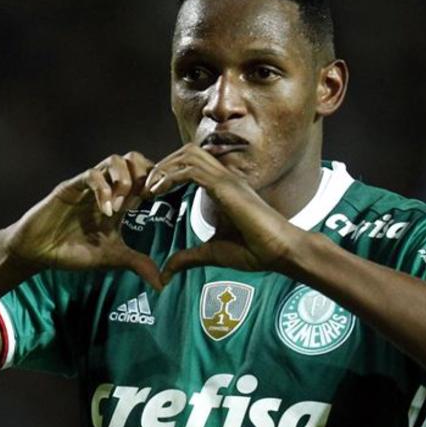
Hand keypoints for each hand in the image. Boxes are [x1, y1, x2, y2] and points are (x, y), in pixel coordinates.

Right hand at [3, 152, 162, 289]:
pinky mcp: (71, 186)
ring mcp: (89, 185)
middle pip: (134, 159)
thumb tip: (162, 283)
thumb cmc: (71, 251)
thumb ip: (136, 263)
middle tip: (144, 198)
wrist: (37, 252)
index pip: (146, 176)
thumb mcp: (111, 258)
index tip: (158, 202)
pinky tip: (104, 211)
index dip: (157, 183)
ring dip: (124, 180)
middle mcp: (107, 188)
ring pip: (115, 160)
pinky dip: (103, 189)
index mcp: (119, 201)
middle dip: (145, 174)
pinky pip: (91, 174)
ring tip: (121, 206)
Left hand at [144, 143, 302, 283]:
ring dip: (164, 167)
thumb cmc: (255, 251)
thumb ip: (187, 258)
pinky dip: (171, 176)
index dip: (167, 173)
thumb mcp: (211, 254)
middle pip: (186, 152)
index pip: (190, 165)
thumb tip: (165, 274)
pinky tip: (157, 192)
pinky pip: (192, 170)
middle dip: (162, 165)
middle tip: (144, 187)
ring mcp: (226, 179)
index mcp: (222, 187)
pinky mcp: (226, 187)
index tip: (149, 193)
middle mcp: (224, 178)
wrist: (281, 252)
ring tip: (148, 188)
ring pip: (188, 155)